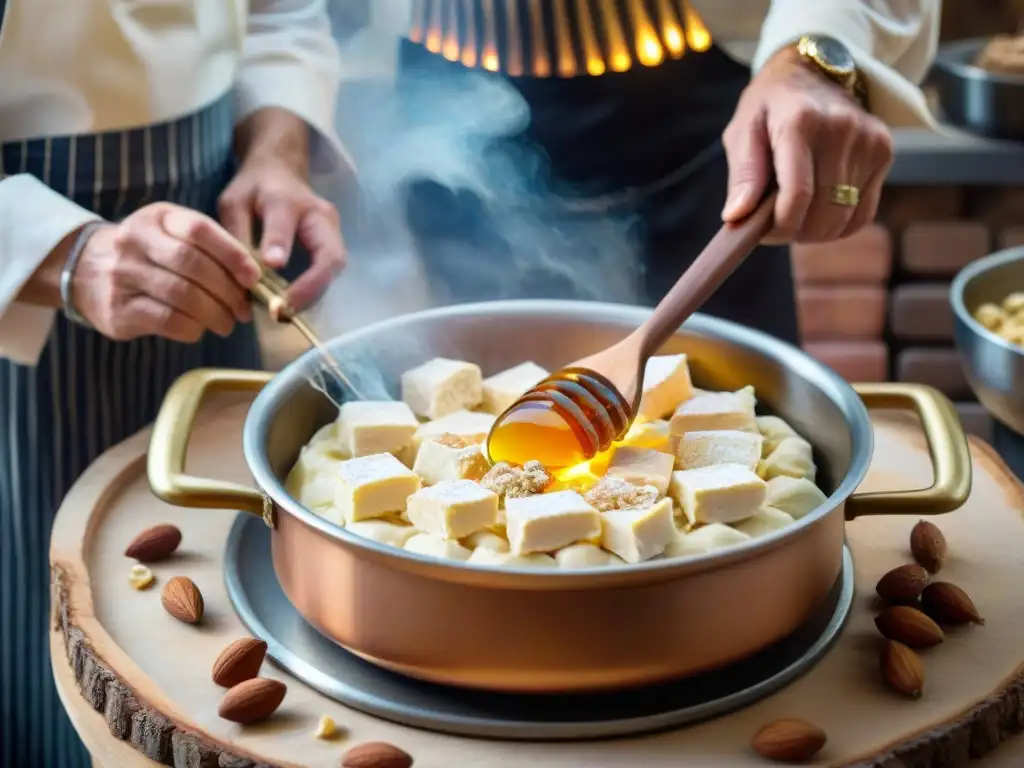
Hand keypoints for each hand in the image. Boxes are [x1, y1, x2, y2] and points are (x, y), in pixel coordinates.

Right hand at [72, 203, 261, 342]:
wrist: (86, 270)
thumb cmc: (151, 255)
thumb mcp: (175, 235)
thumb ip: (211, 249)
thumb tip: (254, 281)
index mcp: (158, 217)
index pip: (200, 230)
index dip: (233, 255)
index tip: (254, 278)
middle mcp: (135, 240)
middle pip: (194, 265)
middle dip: (227, 291)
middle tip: (243, 310)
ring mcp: (122, 274)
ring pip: (183, 295)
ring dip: (215, 314)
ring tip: (227, 323)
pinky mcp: (118, 309)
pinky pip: (168, 320)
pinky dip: (193, 328)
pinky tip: (199, 328)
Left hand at [218, 154, 345, 310]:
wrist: (279, 171)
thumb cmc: (252, 189)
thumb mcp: (234, 203)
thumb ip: (238, 234)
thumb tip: (246, 278)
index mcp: (285, 198)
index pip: (285, 222)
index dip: (280, 244)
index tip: (271, 266)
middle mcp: (320, 215)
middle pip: (329, 255)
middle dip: (310, 287)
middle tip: (283, 310)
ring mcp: (333, 231)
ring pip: (334, 268)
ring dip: (313, 295)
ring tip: (284, 313)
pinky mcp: (334, 244)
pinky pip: (329, 273)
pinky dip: (313, 292)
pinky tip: (291, 305)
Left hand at [721, 46, 893, 242]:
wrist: (816, 72)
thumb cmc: (771, 107)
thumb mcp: (743, 130)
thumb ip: (743, 174)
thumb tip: (737, 216)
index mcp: (800, 123)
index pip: (797, 196)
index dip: (779, 227)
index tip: (763, 231)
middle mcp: (841, 130)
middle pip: (823, 214)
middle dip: (796, 232)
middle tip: (777, 224)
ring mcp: (869, 141)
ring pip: (843, 219)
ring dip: (816, 231)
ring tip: (797, 214)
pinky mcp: (884, 152)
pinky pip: (863, 213)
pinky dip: (839, 224)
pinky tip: (820, 210)